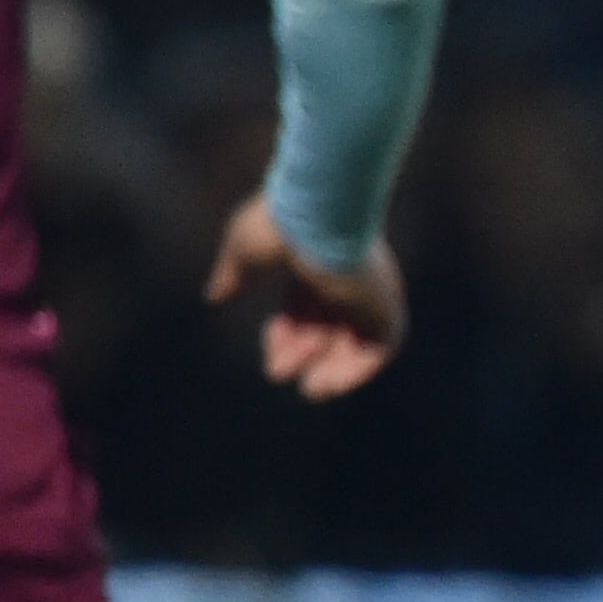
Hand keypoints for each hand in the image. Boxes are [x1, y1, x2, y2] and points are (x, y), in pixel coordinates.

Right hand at [203, 195, 407, 400]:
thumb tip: (215, 295)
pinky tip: (325, 384)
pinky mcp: (387, 306)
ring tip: (310, 390)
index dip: (288, 332)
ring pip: (357, 342)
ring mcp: (373, 292)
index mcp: (322, 258)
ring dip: (330, 369)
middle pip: (330, 327)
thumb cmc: (281, 222)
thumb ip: (234, 273)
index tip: (269, 345)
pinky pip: (382, 350)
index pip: (308, 307)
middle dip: (302, 353)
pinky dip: (357, 371)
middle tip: (278, 372)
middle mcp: (352, 277)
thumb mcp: (245, 249)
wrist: (317, 211)